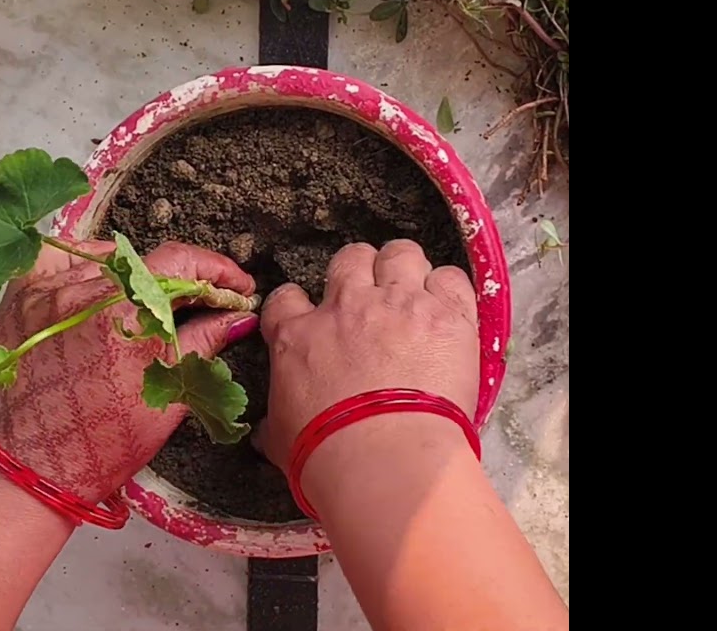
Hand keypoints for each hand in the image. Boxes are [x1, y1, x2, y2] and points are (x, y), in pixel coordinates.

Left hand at [0, 241, 256, 503]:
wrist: (35, 472)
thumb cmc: (102, 446)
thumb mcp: (167, 395)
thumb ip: (203, 344)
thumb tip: (238, 315)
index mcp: (122, 316)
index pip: (181, 263)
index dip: (218, 270)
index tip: (237, 286)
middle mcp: (81, 294)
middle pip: (148, 262)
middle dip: (186, 280)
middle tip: (205, 302)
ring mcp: (47, 292)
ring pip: (108, 260)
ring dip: (139, 277)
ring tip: (150, 305)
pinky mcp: (23, 298)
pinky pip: (60, 258)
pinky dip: (85, 264)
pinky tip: (100, 284)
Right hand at [253, 240, 478, 482]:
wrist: (384, 463)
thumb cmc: (327, 458)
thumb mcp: (281, 439)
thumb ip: (275, 422)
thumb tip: (265, 432)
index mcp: (299, 336)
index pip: (287, 298)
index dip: (301, 304)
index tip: (314, 319)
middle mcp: (346, 308)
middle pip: (351, 258)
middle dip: (362, 273)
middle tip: (374, 300)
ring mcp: (398, 305)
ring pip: (401, 253)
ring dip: (406, 269)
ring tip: (416, 295)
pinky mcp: (446, 316)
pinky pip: (450, 278)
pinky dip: (450, 290)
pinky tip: (450, 312)